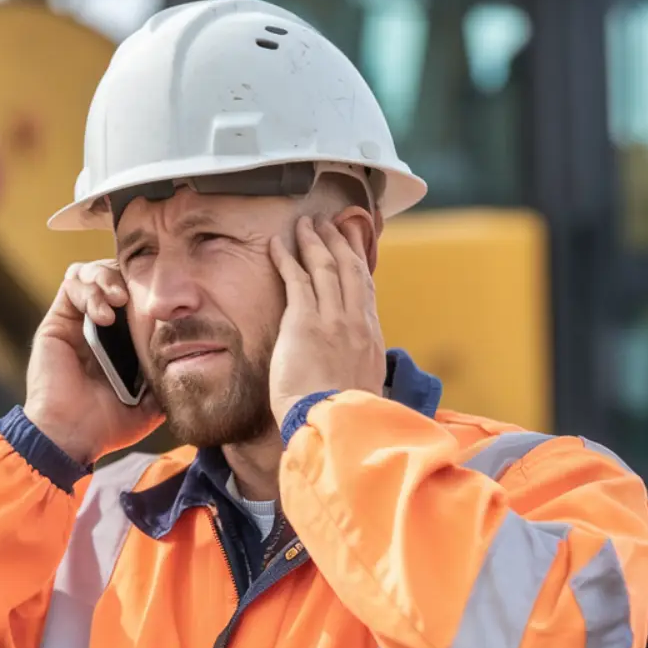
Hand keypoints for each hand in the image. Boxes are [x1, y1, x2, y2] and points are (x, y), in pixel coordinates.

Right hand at [24, 259, 163, 464]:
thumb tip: (198, 363)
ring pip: (92, 273)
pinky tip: (103, 315)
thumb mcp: (152, 403)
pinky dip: (90, 290)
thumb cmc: (108, 424)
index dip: (148, 288)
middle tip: (138, 295)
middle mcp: (100, 326)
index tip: (165, 299)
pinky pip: (72, 283)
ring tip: (120, 300)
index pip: (137, 296)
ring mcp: (78, 321)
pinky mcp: (58, 320)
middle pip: (115, 277)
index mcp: (122, 341)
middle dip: (128, 277)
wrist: (72, 435)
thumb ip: (170, 380)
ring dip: (108, 278)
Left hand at [267, 215, 386, 426]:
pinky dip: (287, 258)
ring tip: (306, 225)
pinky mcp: (304, 322)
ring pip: (325, 267)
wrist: (332, 424)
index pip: (365, 288)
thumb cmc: (343, 416)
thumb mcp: (362, 388)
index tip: (352, 244)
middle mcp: (355, 321)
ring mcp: (331, 319)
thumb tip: (353, 372)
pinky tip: (277, 244)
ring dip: (314, 242)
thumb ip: (358, 370)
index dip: (358, 261)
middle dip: (338, 241)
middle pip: (349, 269)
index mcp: (370, 337)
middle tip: (329, 223)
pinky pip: (296, 279)